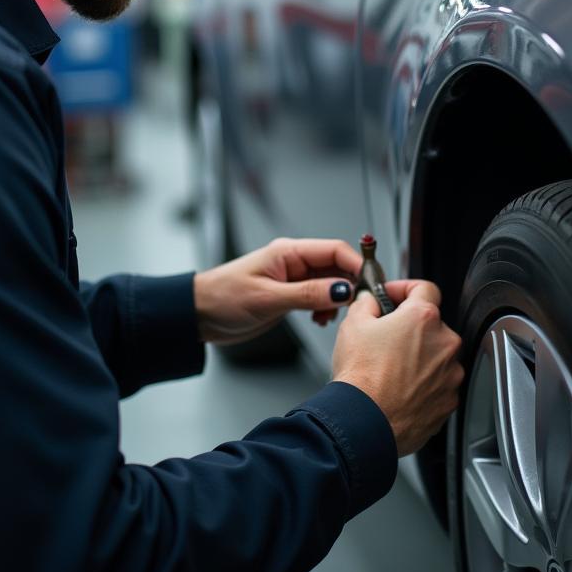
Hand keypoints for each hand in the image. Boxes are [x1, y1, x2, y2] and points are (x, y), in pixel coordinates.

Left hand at [193, 238, 360, 344]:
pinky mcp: (289, 295)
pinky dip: (325, 308)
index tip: (371, 284)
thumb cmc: (224, 298)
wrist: (200, 314)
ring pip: (330, 283)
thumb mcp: (268, 298)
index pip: (335, 250)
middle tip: (358, 307)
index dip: (357, 265)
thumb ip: (308, 294)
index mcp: (289, 252)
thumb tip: (343, 290)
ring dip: (337, 300)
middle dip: (350, 285)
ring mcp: (292, 278)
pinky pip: (319, 296)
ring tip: (330, 317)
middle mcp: (293, 262)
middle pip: (336, 266)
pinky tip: (319, 320)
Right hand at [332, 279, 463, 456]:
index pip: (424, 288)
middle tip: (385, 336)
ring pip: (437, 355)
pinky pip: (439, 383)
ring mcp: (450, 374)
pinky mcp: (449, 401)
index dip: (405, 288)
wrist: (364, 423)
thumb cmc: (361, 377)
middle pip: (431, 323)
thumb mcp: (353, 324)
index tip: (393, 297)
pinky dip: (424, 382)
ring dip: (419, 355)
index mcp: (423, 318)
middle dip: (409, 327)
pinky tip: (399, 387)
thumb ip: (366, 302)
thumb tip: (370, 300)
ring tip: (390, 367)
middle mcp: (445, 343)